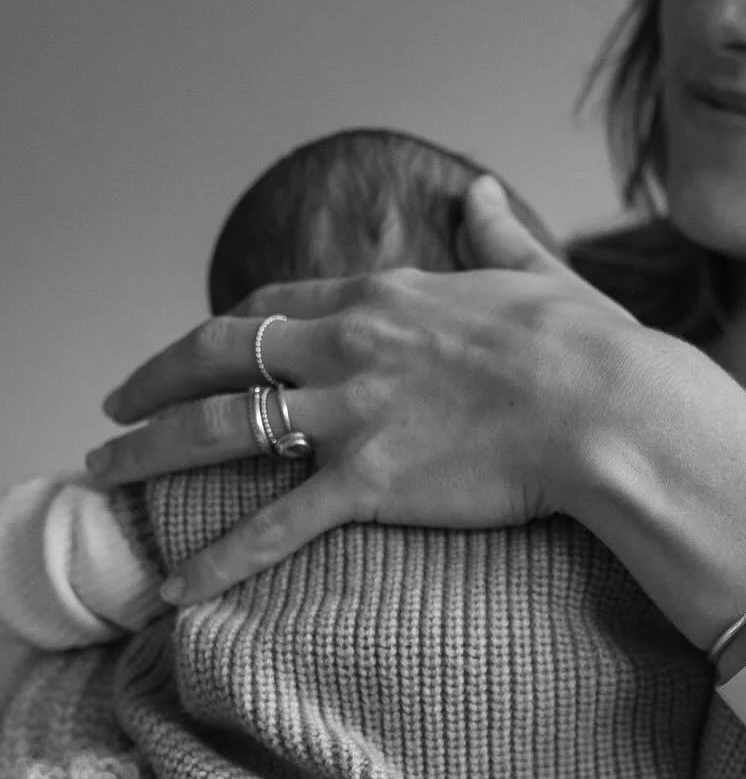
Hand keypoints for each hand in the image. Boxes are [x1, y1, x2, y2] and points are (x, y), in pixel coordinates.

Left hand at [85, 180, 641, 603]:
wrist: (611, 409)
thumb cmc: (591, 349)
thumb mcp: (536, 274)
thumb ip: (496, 236)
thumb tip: (481, 191)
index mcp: (383, 295)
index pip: (273, 304)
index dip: (222, 330)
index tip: (192, 350)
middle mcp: (348, 344)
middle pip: (218, 355)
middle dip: (153, 380)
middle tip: (113, 409)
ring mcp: (351, 413)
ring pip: (217, 428)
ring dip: (149, 453)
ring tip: (102, 476)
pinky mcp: (369, 481)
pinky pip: (273, 525)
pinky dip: (217, 558)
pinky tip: (174, 587)